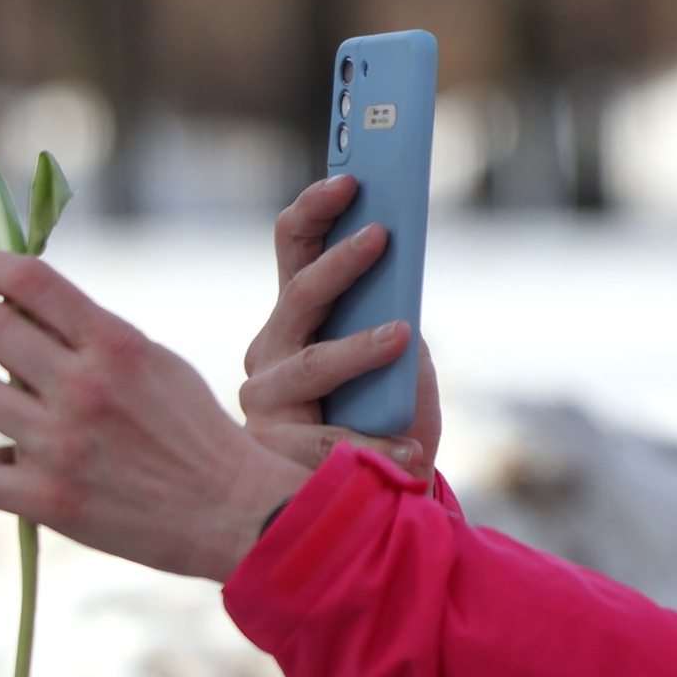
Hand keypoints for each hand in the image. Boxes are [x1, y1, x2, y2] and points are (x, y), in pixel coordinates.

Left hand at [0, 254, 308, 580]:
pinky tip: (16, 468)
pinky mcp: (48, 502)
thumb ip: (96, 338)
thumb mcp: (159, 364)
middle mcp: (84, 389)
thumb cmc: (196, 433)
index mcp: (116, 346)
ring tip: (11, 409)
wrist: (234, 513)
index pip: (28, 279)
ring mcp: (60, 446)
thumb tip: (23, 313)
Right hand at [239, 174, 441, 482]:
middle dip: (340, 261)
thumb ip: (395, 322)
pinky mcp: (271, 450)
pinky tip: (411, 450)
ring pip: (311, 364)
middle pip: (299, 296)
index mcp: (296, 316)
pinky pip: (329, 441)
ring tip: (403, 335)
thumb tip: (406, 296)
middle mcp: (270, 351)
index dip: (316, 209)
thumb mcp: (401, 365)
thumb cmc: (387, 419)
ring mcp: (265, 400)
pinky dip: (376, 443)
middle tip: (382, 235)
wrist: (373, 497)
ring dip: (358, 348)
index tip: (351, 180)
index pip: (293, 247)